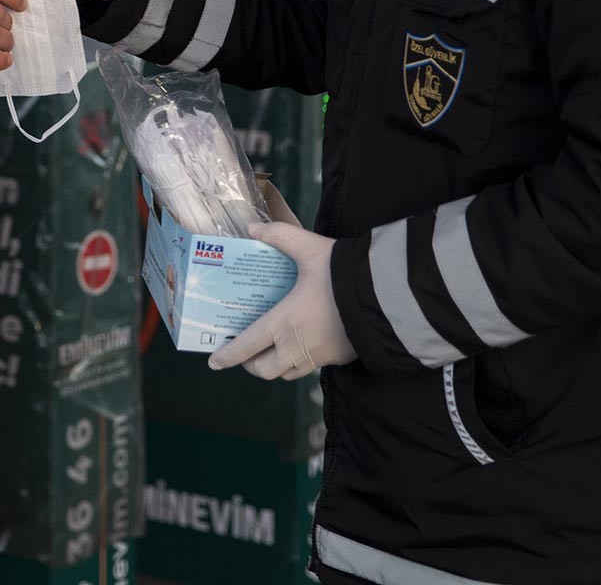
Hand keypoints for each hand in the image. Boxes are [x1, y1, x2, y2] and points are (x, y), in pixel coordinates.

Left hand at [207, 222, 357, 379]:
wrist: (386, 296)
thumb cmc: (342, 273)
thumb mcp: (308, 248)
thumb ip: (279, 236)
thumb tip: (253, 228)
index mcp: (283, 323)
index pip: (247, 346)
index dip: (228, 356)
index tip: (214, 361)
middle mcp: (297, 346)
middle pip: (265, 370)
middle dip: (250, 365)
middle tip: (246, 353)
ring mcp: (319, 356)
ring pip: (287, 373)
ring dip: (275, 366)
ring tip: (271, 351)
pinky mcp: (338, 358)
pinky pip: (311, 367)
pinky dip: (300, 361)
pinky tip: (303, 344)